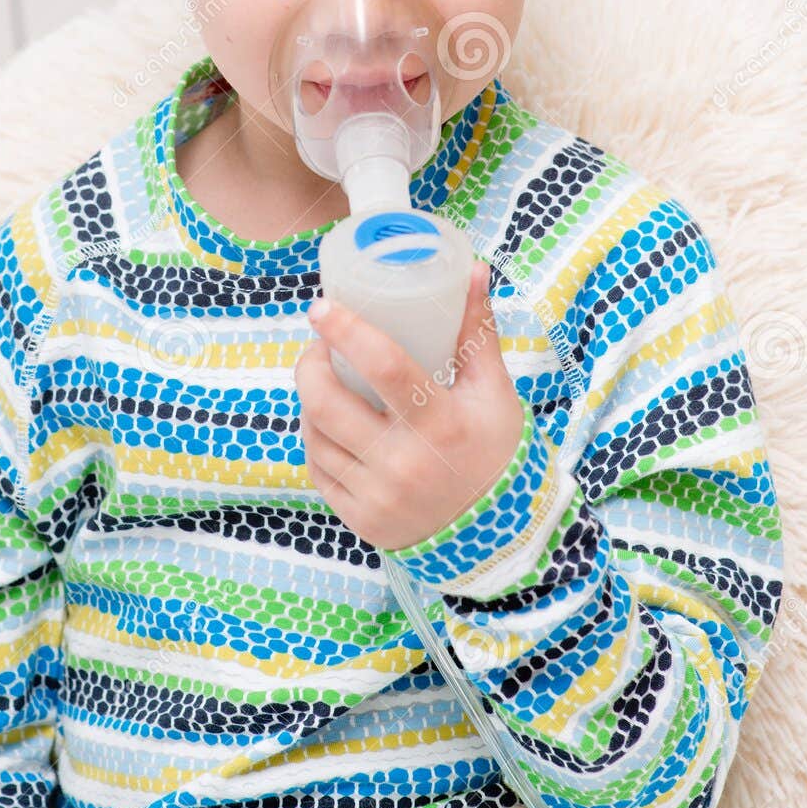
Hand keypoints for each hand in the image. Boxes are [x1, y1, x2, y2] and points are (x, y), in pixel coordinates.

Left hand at [295, 257, 526, 552]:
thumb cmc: (494, 451)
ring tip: (323, 381)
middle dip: (310, 366)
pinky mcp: (360, 520)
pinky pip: (318, 470)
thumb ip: (477, 333)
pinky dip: (316, 439)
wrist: (497, 536)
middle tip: (318, 347)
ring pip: (315, 435)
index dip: (346, 331)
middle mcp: (403, 463)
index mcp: (440, 424)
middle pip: (326, 403)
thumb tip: (472, 271)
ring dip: (310, 401)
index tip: (322, 308)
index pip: (384, 366)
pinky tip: (327, 424)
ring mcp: (378, 496)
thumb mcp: (493, 393)